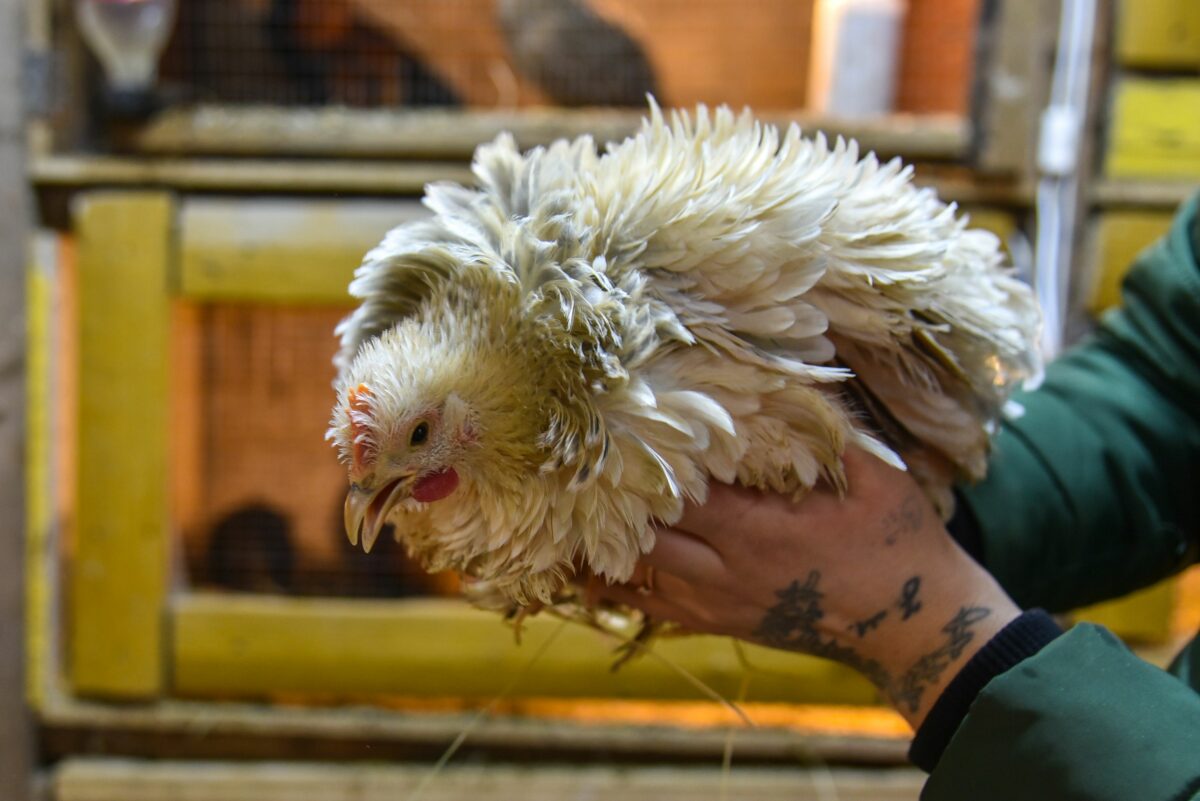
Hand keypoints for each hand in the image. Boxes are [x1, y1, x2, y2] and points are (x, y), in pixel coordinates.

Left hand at [591, 448, 1020, 728]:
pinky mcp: (721, 624)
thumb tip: (792, 375)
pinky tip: (592, 564)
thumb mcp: (879, 477)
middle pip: (642, 538)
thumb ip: (830, 430)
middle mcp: (727, 573)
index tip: (621, 426)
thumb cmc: (899, 543)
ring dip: (606, 544)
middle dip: (613, 502)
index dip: (646, 464)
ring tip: (570, 507)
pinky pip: (653, 609)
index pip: (680, 495)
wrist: (914, 627)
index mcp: (759, 532)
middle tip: (583, 462)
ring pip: (636, 579)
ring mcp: (719, 605)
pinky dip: (622, 585)